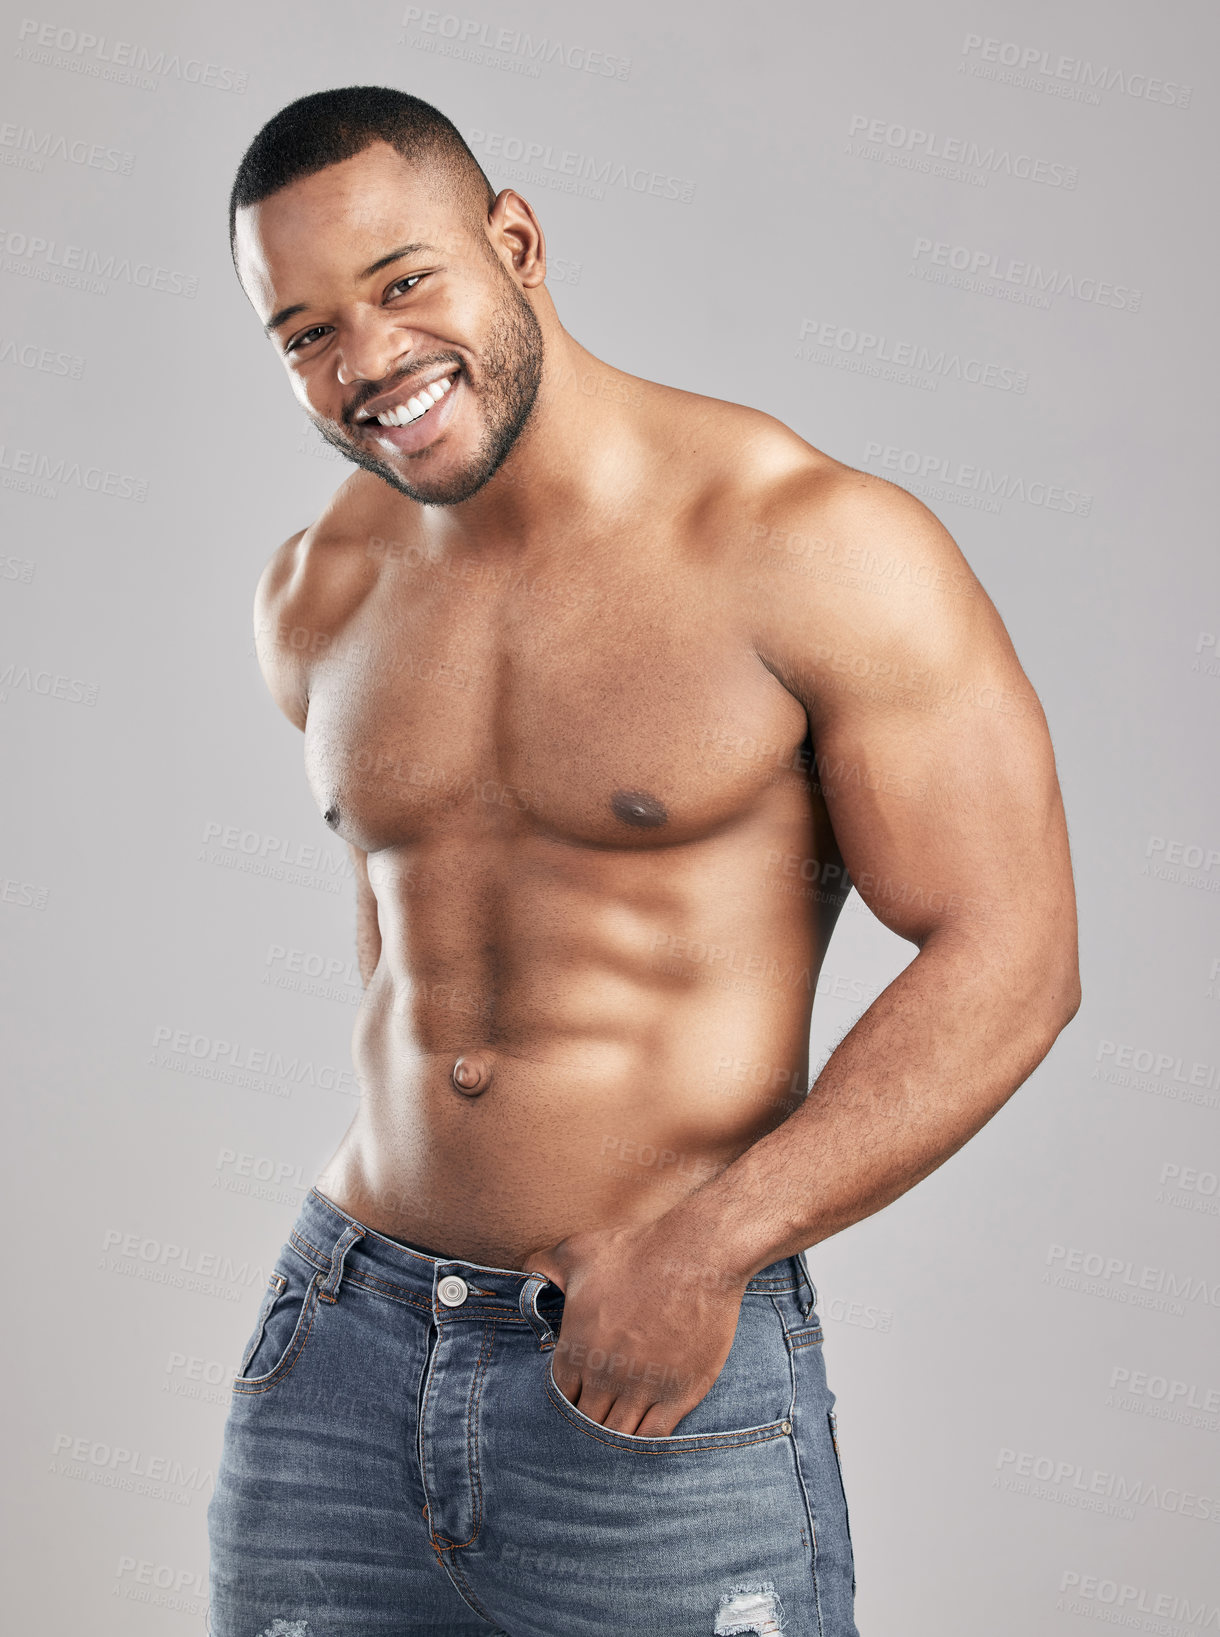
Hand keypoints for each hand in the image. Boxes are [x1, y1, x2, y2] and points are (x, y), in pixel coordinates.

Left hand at [521, 1214, 748, 1437]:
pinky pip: (653, 1436)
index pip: (560, 1399)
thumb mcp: (577, 1251)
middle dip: (589, 1421)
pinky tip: (644, 1428)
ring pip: (618, 1435)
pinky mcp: (680, 1393)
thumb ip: (542, 1265)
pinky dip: (644, 1439)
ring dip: (614, 1436)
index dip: (567, 1400)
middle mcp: (605, 1377)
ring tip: (616, 1430)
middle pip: (587, 1423)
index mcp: (577, 1350)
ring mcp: (643, 1388)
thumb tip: (524, 1272)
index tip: (578, 1395)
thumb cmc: (635, 1251)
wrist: (695, 1255)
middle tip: (597, 1415)